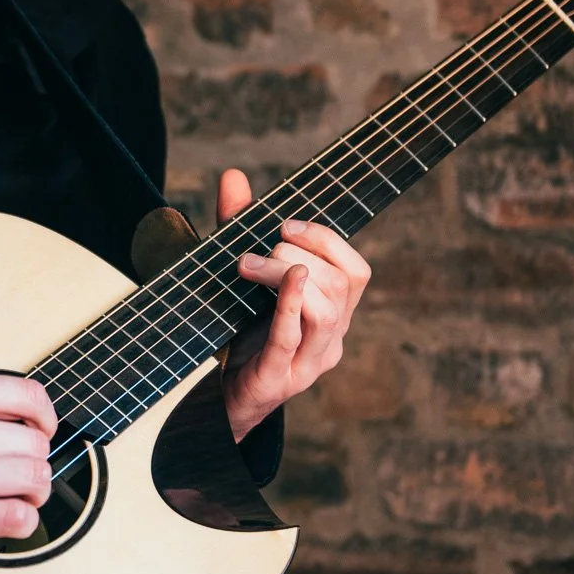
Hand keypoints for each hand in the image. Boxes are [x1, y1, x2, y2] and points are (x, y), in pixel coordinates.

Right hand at [0, 369, 56, 551]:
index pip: (28, 397)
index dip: (44, 419)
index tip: (40, 431)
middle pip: (35, 445)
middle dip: (37, 461)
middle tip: (24, 472)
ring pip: (33, 481)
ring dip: (34, 492)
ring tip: (18, 497)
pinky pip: (13, 519)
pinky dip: (21, 521)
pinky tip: (4, 519)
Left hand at [215, 167, 369, 440]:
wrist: (217, 397)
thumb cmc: (239, 331)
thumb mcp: (242, 275)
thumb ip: (240, 226)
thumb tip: (233, 175)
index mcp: (333, 313)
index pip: (356, 271)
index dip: (327, 240)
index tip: (287, 226)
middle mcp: (331, 338)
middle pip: (340, 286)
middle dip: (300, 254)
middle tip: (259, 249)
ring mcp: (309, 362)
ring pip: (325, 311)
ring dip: (286, 276)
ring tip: (249, 266)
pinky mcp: (281, 378)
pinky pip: (294, 337)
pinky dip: (290, 305)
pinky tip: (284, 280)